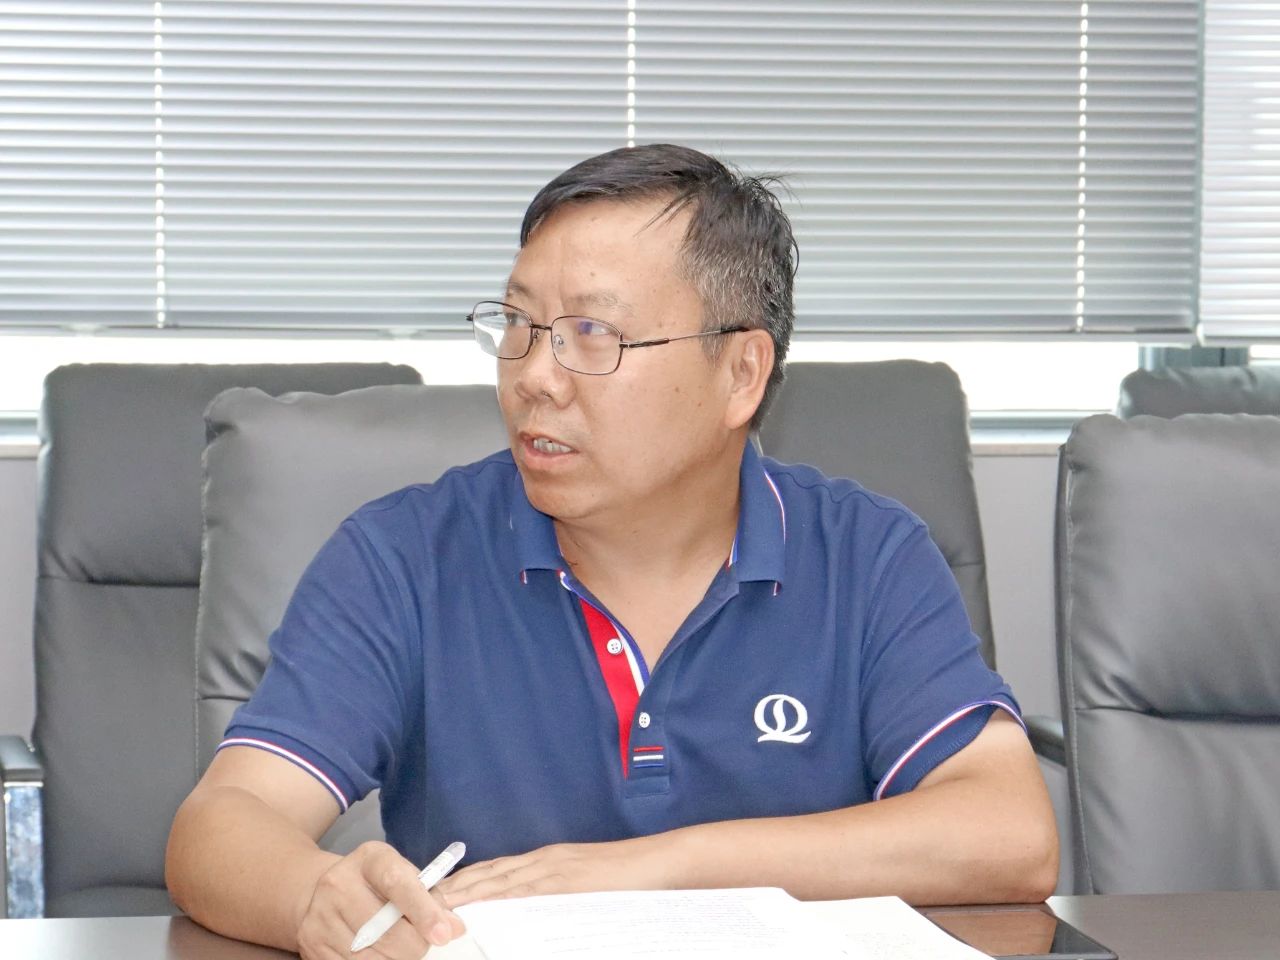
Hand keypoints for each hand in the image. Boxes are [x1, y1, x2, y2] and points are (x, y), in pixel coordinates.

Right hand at [296, 841, 465, 958]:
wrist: (323, 894)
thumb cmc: (376, 884)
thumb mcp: (402, 875)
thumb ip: (430, 896)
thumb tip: (453, 927)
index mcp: (370, 859)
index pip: (398, 883)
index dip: (424, 911)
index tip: (444, 934)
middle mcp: (339, 884)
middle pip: (389, 930)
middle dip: (415, 944)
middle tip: (421, 942)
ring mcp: (321, 916)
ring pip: (374, 957)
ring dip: (398, 959)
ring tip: (401, 949)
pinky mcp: (313, 946)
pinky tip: (381, 955)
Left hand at [437, 836, 673, 907]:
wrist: (657, 864)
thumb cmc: (625, 879)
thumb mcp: (583, 884)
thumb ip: (555, 893)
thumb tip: (530, 913)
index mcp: (547, 859)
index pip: (495, 869)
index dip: (466, 879)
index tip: (439, 890)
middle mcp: (545, 860)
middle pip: (490, 872)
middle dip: (456, 885)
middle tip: (424, 897)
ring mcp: (556, 868)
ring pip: (501, 879)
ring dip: (469, 891)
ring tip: (440, 902)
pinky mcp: (568, 880)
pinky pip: (528, 890)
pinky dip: (502, 897)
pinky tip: (484, 906)